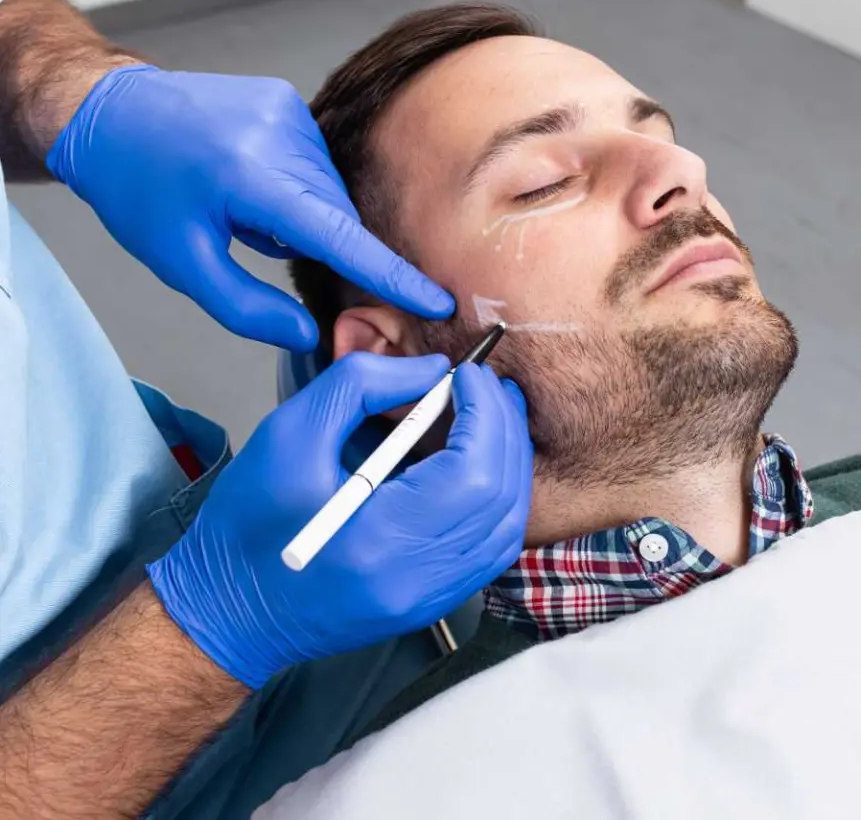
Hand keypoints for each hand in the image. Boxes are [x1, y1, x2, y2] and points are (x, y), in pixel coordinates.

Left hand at [47, 65, 453, 349]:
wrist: (110, 112)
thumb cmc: (138, 189)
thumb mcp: (180, 262)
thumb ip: (246, 307)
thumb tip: (309, 335)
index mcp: (250, 178)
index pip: (341, 237)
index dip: (392, 276)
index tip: (437, 298)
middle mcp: (279, 136)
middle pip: (336, 218)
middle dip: (314, 243)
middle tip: (254, 239)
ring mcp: (286, 112)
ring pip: (328, 193)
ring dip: (304, 213)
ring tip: (244, 204)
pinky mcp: (286, 100)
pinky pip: (316, 164)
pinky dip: (297, 185)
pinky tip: (251, 179)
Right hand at [147, 353, 532, 688]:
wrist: (231, 608)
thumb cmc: (248, 524)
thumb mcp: (290, 431)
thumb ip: (362, 385)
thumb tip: (432, 370)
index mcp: (380, 540)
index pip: (473, 472)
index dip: (485, 413)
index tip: (470, 374)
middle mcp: (417, 579)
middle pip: (501, 496)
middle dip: (503, 428)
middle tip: (487, 386)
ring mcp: (430, 597)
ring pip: (508, 525)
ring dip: (510, 462)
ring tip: (491, 417)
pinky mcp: (432, 601)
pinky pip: (493, 549)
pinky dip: (501, 499)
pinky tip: (482, 465)